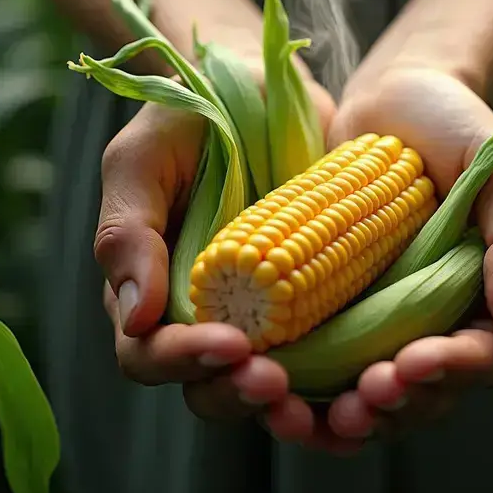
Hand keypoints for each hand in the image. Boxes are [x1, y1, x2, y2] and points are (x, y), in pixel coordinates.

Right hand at [96, 56, 334, 440]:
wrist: (261, 87)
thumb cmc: (187, 119)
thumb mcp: (141, 161)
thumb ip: (126, 234)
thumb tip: (135, 319)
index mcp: (151, 292)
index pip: (150, 354)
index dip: (184, 361)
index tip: (231, 344)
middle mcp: (205, 315)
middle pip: (209, 387)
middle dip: (239, 394)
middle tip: (275, 382)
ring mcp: (263, 314)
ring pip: (268, 387)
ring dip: (290, 406)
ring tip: (322, 400)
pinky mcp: (317, 300)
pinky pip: (326, 357)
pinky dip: (341, 381)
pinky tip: (366, 378)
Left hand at [321, 65, 492, 444]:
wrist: (387, 101)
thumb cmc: (453, 127)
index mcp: (485, 300)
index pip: (483, 358)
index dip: (453, 372)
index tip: (413, 361)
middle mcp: (432, 323)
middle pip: (422, 396)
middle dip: (393, 407)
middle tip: (362, 401)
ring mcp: (378, 324)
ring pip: (367, 398)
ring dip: (340, 421)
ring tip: (306, 418)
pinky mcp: (329, 314)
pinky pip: (318, 372)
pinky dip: (298, 394)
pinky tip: (271, 396)